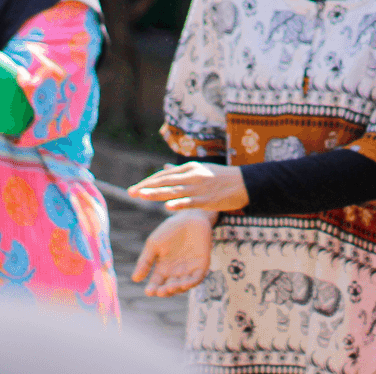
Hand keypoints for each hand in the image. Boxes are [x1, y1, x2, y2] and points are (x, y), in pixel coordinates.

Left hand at [127, 161, 249, 211]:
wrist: (244, 183)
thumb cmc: (222, 177)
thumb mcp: (201, 170)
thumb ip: (181, 172)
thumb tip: (164, 168)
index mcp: (190, 168)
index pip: (164, 175)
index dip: (148, 182)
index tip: (136, 188)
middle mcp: (192, 176)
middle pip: (165, 182)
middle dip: (146, 187)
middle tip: (131, 192)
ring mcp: (199, 188)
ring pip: (173, 191)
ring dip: (156, 194)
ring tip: (141, 196)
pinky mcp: (206, 199)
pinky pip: (189, 202)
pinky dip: (178, 204)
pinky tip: (167, 206)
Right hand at [132, 208, 215, 296]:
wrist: (189, 217)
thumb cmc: (170, 230)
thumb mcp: (154, 244)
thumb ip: (145, 261)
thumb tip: (135, 279)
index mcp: (163, 269)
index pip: (157, 283)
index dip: (152, 289)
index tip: (148, 291)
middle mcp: (175, 272)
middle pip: (169, 288)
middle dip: (165, 291)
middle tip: (160, 292)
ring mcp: (189, 270)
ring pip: (183, 285)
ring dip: (177, 289)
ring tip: (169, 288)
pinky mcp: (201, 265)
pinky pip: (197, 278)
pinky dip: (191, 282)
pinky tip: (184, 284)